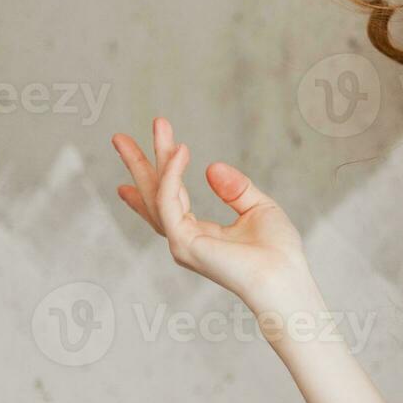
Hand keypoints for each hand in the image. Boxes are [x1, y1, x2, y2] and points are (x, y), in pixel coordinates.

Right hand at [111, 116, 312, 311]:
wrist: (284, 276)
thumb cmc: (278, 251)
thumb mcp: (258, 208)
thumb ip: (235, 189)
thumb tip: (211, 167)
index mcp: (201, 234)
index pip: (170, 203)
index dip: (155, 179)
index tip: (139, 159)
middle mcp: (185, 240)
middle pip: (153, 196)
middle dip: (138, 165)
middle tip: (119, 137)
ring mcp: (181, 243)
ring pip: (158, 193)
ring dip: (152, 158)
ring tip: (158, 125)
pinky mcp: (183, 242)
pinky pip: (169, 200)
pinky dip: (172, 173)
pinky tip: (180, 150)